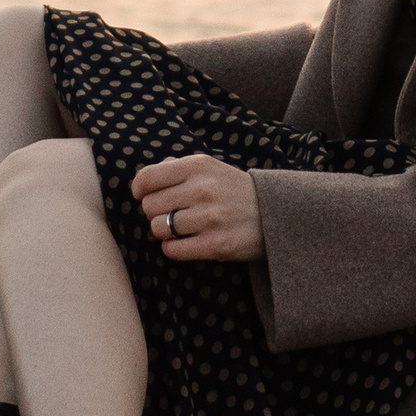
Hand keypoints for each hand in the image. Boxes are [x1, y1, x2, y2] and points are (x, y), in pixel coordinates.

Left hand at [133, 154, 263, 263]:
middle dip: (155, 211)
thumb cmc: (233, 190)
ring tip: (181, 228)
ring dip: (165, 231)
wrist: (276, 213)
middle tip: (172, 212)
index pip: (146, 178)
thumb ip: (176, 167)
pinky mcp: (215, 245)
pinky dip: (174, 248)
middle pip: (149, 206)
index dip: (140, 190)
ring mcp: (209, 218)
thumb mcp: (210, 167)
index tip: (146, 195)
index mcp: (198, 166)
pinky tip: (186, 242)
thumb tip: (143, 181)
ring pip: (158, 229)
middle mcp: (203, 189)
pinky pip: (172, 250)